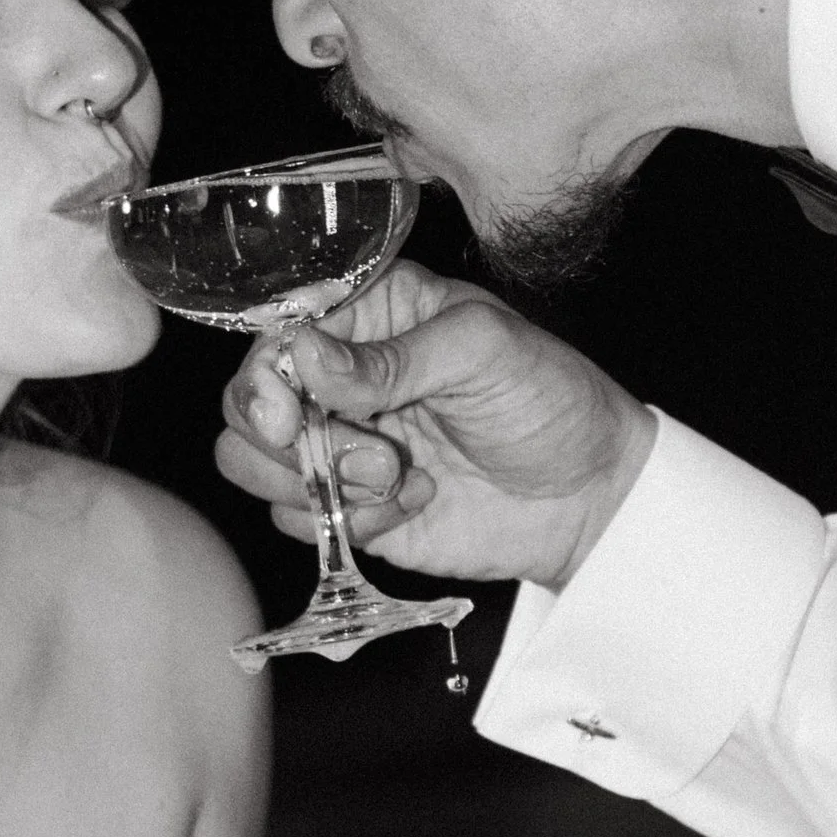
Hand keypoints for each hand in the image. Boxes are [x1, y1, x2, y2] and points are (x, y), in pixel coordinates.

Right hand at [214, 257, 655, 592]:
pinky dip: (347, 522)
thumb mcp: (483, 352)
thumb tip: (305, 355)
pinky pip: (295, 520)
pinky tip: (413, 504)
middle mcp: (340, 376)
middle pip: (247, 402)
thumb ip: (392, 357)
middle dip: (291, 440)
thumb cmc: (550, 400)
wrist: (589, 497)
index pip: (276, 332)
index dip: (265, 375)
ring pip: (253, 464)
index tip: (286, 417)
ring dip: (317, 483)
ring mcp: (338, 444)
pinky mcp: (348, 506)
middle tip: (371, 456)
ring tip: (397, 479)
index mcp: (371, 315)